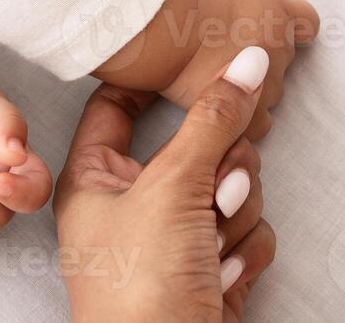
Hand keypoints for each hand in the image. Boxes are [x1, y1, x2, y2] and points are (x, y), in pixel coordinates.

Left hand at [56, 46, 277, 320]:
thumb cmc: (140, 288)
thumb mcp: (174, 186)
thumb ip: (215, 117)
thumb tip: (248, 58)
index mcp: (96, 178)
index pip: (117, 105)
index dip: (155, 83)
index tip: (196, 65)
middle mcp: (131, 205)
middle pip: (196, 145)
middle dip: (222, 170)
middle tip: (216, 193)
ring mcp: (173, 239)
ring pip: (229, 186)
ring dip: (235, 214)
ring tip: (214, 246)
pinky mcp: (209, 269)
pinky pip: (246, 232)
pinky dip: (244, 253)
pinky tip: (223, 278)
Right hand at [93, 0, 318, 139]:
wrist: (168, 30)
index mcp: (280, 14)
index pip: (308, 22)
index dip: (297, 28)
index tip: (283, 31)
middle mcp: (280, 49)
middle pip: (284, 58)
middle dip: (264, 56)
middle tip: (230, 52)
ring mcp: (267, 84)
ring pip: (271, 92)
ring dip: (254, 87)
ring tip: (220, 80)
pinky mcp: (249, 113)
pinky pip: (259, 124)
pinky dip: (245, 119)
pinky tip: (224, 107)